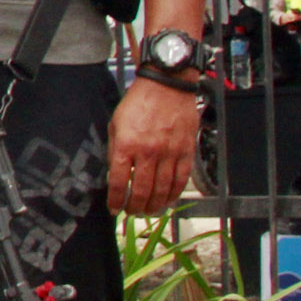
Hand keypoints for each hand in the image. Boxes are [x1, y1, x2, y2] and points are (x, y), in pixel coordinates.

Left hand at [107, 76, 197, 213]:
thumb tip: (114, 174)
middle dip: (135, 207)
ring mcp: (169, 153)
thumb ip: (115, 149)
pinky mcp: (186, 152)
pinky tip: (167, 201)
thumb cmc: (138, 104)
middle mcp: (148, 152)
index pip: (118, 182)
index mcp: (126, 145)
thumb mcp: (115, 124)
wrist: (166, 87)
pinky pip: (181, 180)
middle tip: (132, 213)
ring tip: (148, 211)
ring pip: (162, 189)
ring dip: (154, 205)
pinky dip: (174, 195)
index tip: (114, 209)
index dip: (115, 200)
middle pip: (141, 190)